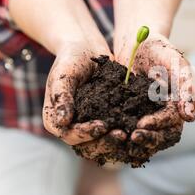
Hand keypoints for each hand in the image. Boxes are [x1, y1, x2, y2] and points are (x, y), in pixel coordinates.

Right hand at [43, 44, 124, 159]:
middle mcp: (72, 127)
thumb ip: (62, 97)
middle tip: (122, 135)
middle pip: (88, 145)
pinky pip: (114, 131)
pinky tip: (138, 128)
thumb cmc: (70, 60)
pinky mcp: (105, 120)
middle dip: (105, 142)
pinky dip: (125, 132)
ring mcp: (89, 125)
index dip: (85, 134)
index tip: (101, 127)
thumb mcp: (64, 76)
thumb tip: (62, 122)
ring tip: (132, 134)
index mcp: (56, 120)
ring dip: (117, 142)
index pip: (70, 135)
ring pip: (103, 143)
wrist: (87, 49)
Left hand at [116, 33, 194, 150]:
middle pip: (160, 138)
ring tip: (119, 141)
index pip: (172, 124)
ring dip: (134, 144)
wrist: (137, 43)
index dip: (158, 126)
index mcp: (177, 108)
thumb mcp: (177, 65)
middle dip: (147, 139)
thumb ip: (187, 88)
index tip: (142, 125)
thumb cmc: (161, 51)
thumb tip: (191, 116)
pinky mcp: (129, 116)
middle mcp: (163, 117)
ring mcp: (146, 118)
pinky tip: (107, 135)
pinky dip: (120, 136)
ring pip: (144, 139)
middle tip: (132, 138)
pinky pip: (127, 131)